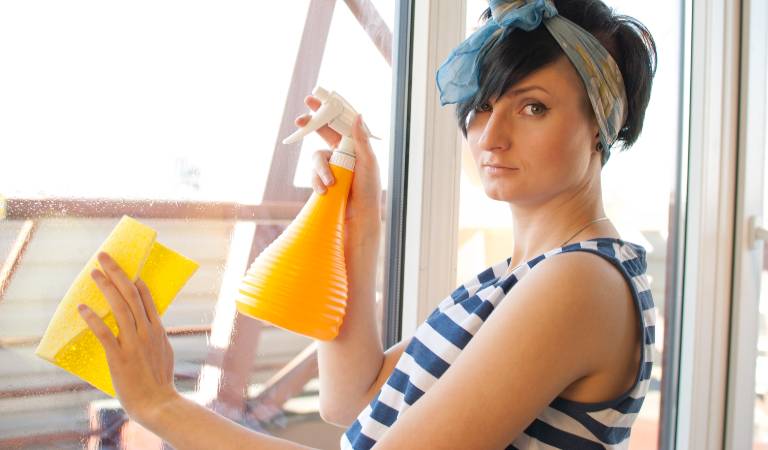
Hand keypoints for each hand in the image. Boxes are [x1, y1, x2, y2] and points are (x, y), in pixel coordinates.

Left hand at [78, 251, 179, 424]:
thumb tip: (145, 326)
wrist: (157, 402)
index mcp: (157, 330)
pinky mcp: (120, 357)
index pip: (146, 298)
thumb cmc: (159, 381)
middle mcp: (146, 331)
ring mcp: (133, 343)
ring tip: (93, 274)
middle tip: (104, 257)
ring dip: (106, 288)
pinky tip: (83, 308)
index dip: (135, 280)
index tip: (127, 268)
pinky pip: (104, 333)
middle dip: (117, 273)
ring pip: (119, 308)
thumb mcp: (162, 353)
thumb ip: (153, 337)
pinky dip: (94, 319)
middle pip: (131, 295)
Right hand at [297, 95, 381, 230]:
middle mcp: (340, 153)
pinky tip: (325, 192)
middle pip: (321, 134)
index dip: (326, 111)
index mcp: (353, 145)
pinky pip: (313, 175)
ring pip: (316, 158)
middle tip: (299, 120)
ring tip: (330, 184)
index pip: (339, 123)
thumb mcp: (368, 162)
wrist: (358, 216)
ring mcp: (330, 166)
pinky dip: (317, 182)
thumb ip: (361, 140)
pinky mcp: (322, 180)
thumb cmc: (368, 189)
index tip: (313, 100)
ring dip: (321, 170)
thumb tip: (357, 115)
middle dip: (310, 126)